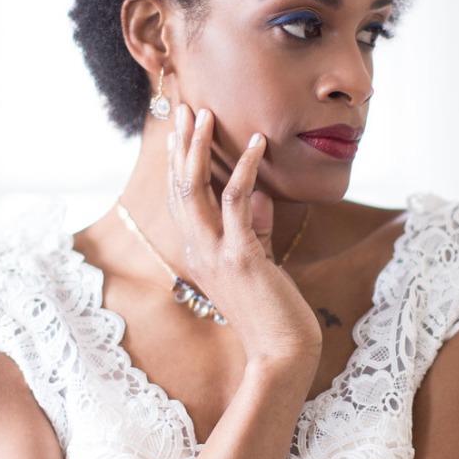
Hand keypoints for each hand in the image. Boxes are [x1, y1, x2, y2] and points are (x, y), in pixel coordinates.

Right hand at [168, 105, 321, 367]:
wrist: (282, 353)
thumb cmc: (274, 313)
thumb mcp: (260, 264)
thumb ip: (255, 230)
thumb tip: (260, 196)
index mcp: (199, 253)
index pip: (180, 199)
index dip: (177, 162)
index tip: (179, 128)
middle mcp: (199, 251)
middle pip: (178, 188)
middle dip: (180, 145)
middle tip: (183, 106)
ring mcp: (216, 254)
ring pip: (195, 191)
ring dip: (199, 149)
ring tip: (205, 114)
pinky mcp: (241, 257)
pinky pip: (237, 203)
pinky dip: (244, 169)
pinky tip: (256, 143)